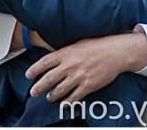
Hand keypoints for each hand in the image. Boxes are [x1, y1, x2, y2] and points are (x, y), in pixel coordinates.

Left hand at [24, 33, 146, 104]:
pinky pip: (72, 98)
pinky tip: (64, 103)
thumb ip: (66, 52)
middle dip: (38, 87)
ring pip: (58, 91)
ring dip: (52, 96)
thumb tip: (54, 58)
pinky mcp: (87, 86)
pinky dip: (67, 102)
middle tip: (33, 92)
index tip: (28, 75)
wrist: (118, 52)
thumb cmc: (100, 45)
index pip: (45, 62)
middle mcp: (70, 65)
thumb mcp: (80, 43)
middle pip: (48, 79)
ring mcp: (78, 77)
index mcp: (68, 53)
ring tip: (50, 97)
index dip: (34, 69)